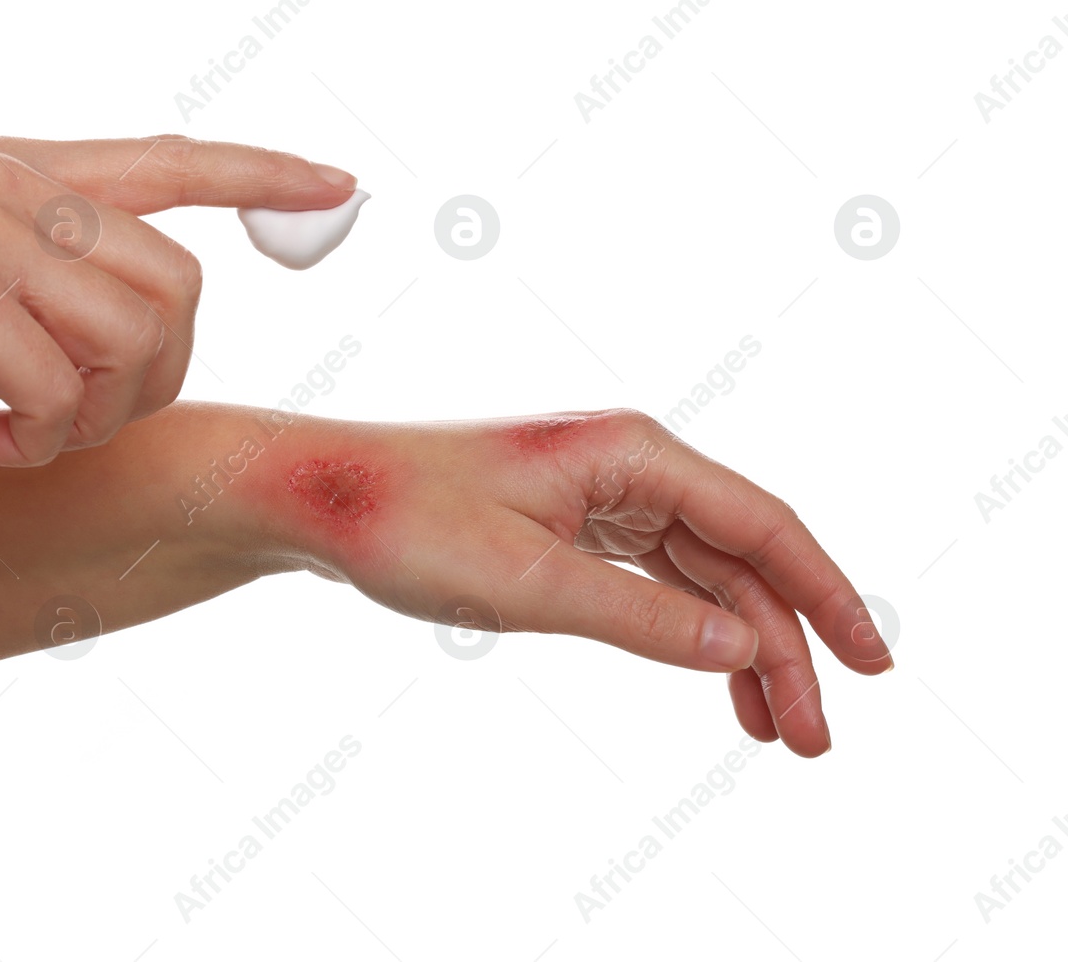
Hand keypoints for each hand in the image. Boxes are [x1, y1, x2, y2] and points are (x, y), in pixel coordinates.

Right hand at [0, 135, 356, 464]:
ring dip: (95, 417)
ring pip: (139, 338)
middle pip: (180, 287)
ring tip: (17, 436)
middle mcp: (13, 184)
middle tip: (80, 423)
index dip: (263, 172)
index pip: (171, 158)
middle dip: (156, 377)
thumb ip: (34, 281)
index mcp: (15, 170)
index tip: (338, 185)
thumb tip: (125, 331)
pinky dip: (39, 443)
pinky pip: (65, 392)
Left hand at [272, 409, 890, 756]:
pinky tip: (716, 677)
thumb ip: (641, 616)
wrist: (315, 499)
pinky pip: (655, 576)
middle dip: (786, 643)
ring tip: (778, 728)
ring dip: (743, 644)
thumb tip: (743, 647)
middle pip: (739, 554)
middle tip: (816, 736)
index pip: (761, 523)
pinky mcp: (568, 522)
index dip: (825, 597)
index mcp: (629, 451)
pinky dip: (689, 628)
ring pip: (702, 571)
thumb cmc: (403, 521)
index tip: (872, 669)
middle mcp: (626, 462)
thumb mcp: (526, 582)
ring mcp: (597, 492)